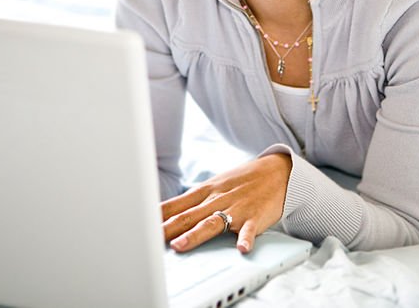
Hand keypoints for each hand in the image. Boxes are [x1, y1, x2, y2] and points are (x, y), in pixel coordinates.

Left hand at [162, 152, 290, 253]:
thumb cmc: (243, 180)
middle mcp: (218, 200)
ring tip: (180, 245)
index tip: (140, 224)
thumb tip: (166, 213)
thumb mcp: (216, 185)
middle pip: (188, 216)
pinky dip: (245, 239)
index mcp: (206, 191)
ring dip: (195, 235)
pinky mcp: (255, 217)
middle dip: (168, 228)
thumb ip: (193, 201)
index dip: (158, 216)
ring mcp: (236, 209)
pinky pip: (249, 230)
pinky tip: (241, 248)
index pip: (177, 204)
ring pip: (212, 223)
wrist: (278, 171)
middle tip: (150, 239)